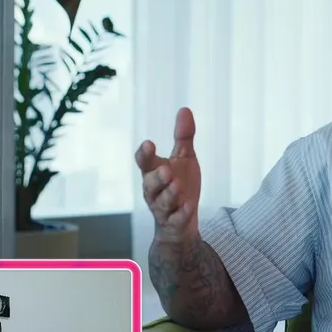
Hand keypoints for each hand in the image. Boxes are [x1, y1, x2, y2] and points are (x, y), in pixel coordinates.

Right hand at [136, 108, 202, 243]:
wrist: (181, 221)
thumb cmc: (180, 185)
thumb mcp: (184, 158)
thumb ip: (183, 136)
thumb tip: (184, 109)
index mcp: (154, 172)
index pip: (144, 162)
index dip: (144, 154)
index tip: (149, 144)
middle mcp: (155, 191)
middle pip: (150, 184)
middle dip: (157, 177)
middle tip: (165, 169)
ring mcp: (164, 208)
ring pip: (162, 202)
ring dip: (169, 193)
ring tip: (176, 184)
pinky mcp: (175, 222)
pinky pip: (176, 219)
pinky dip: (180, 213)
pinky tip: (187, 206)